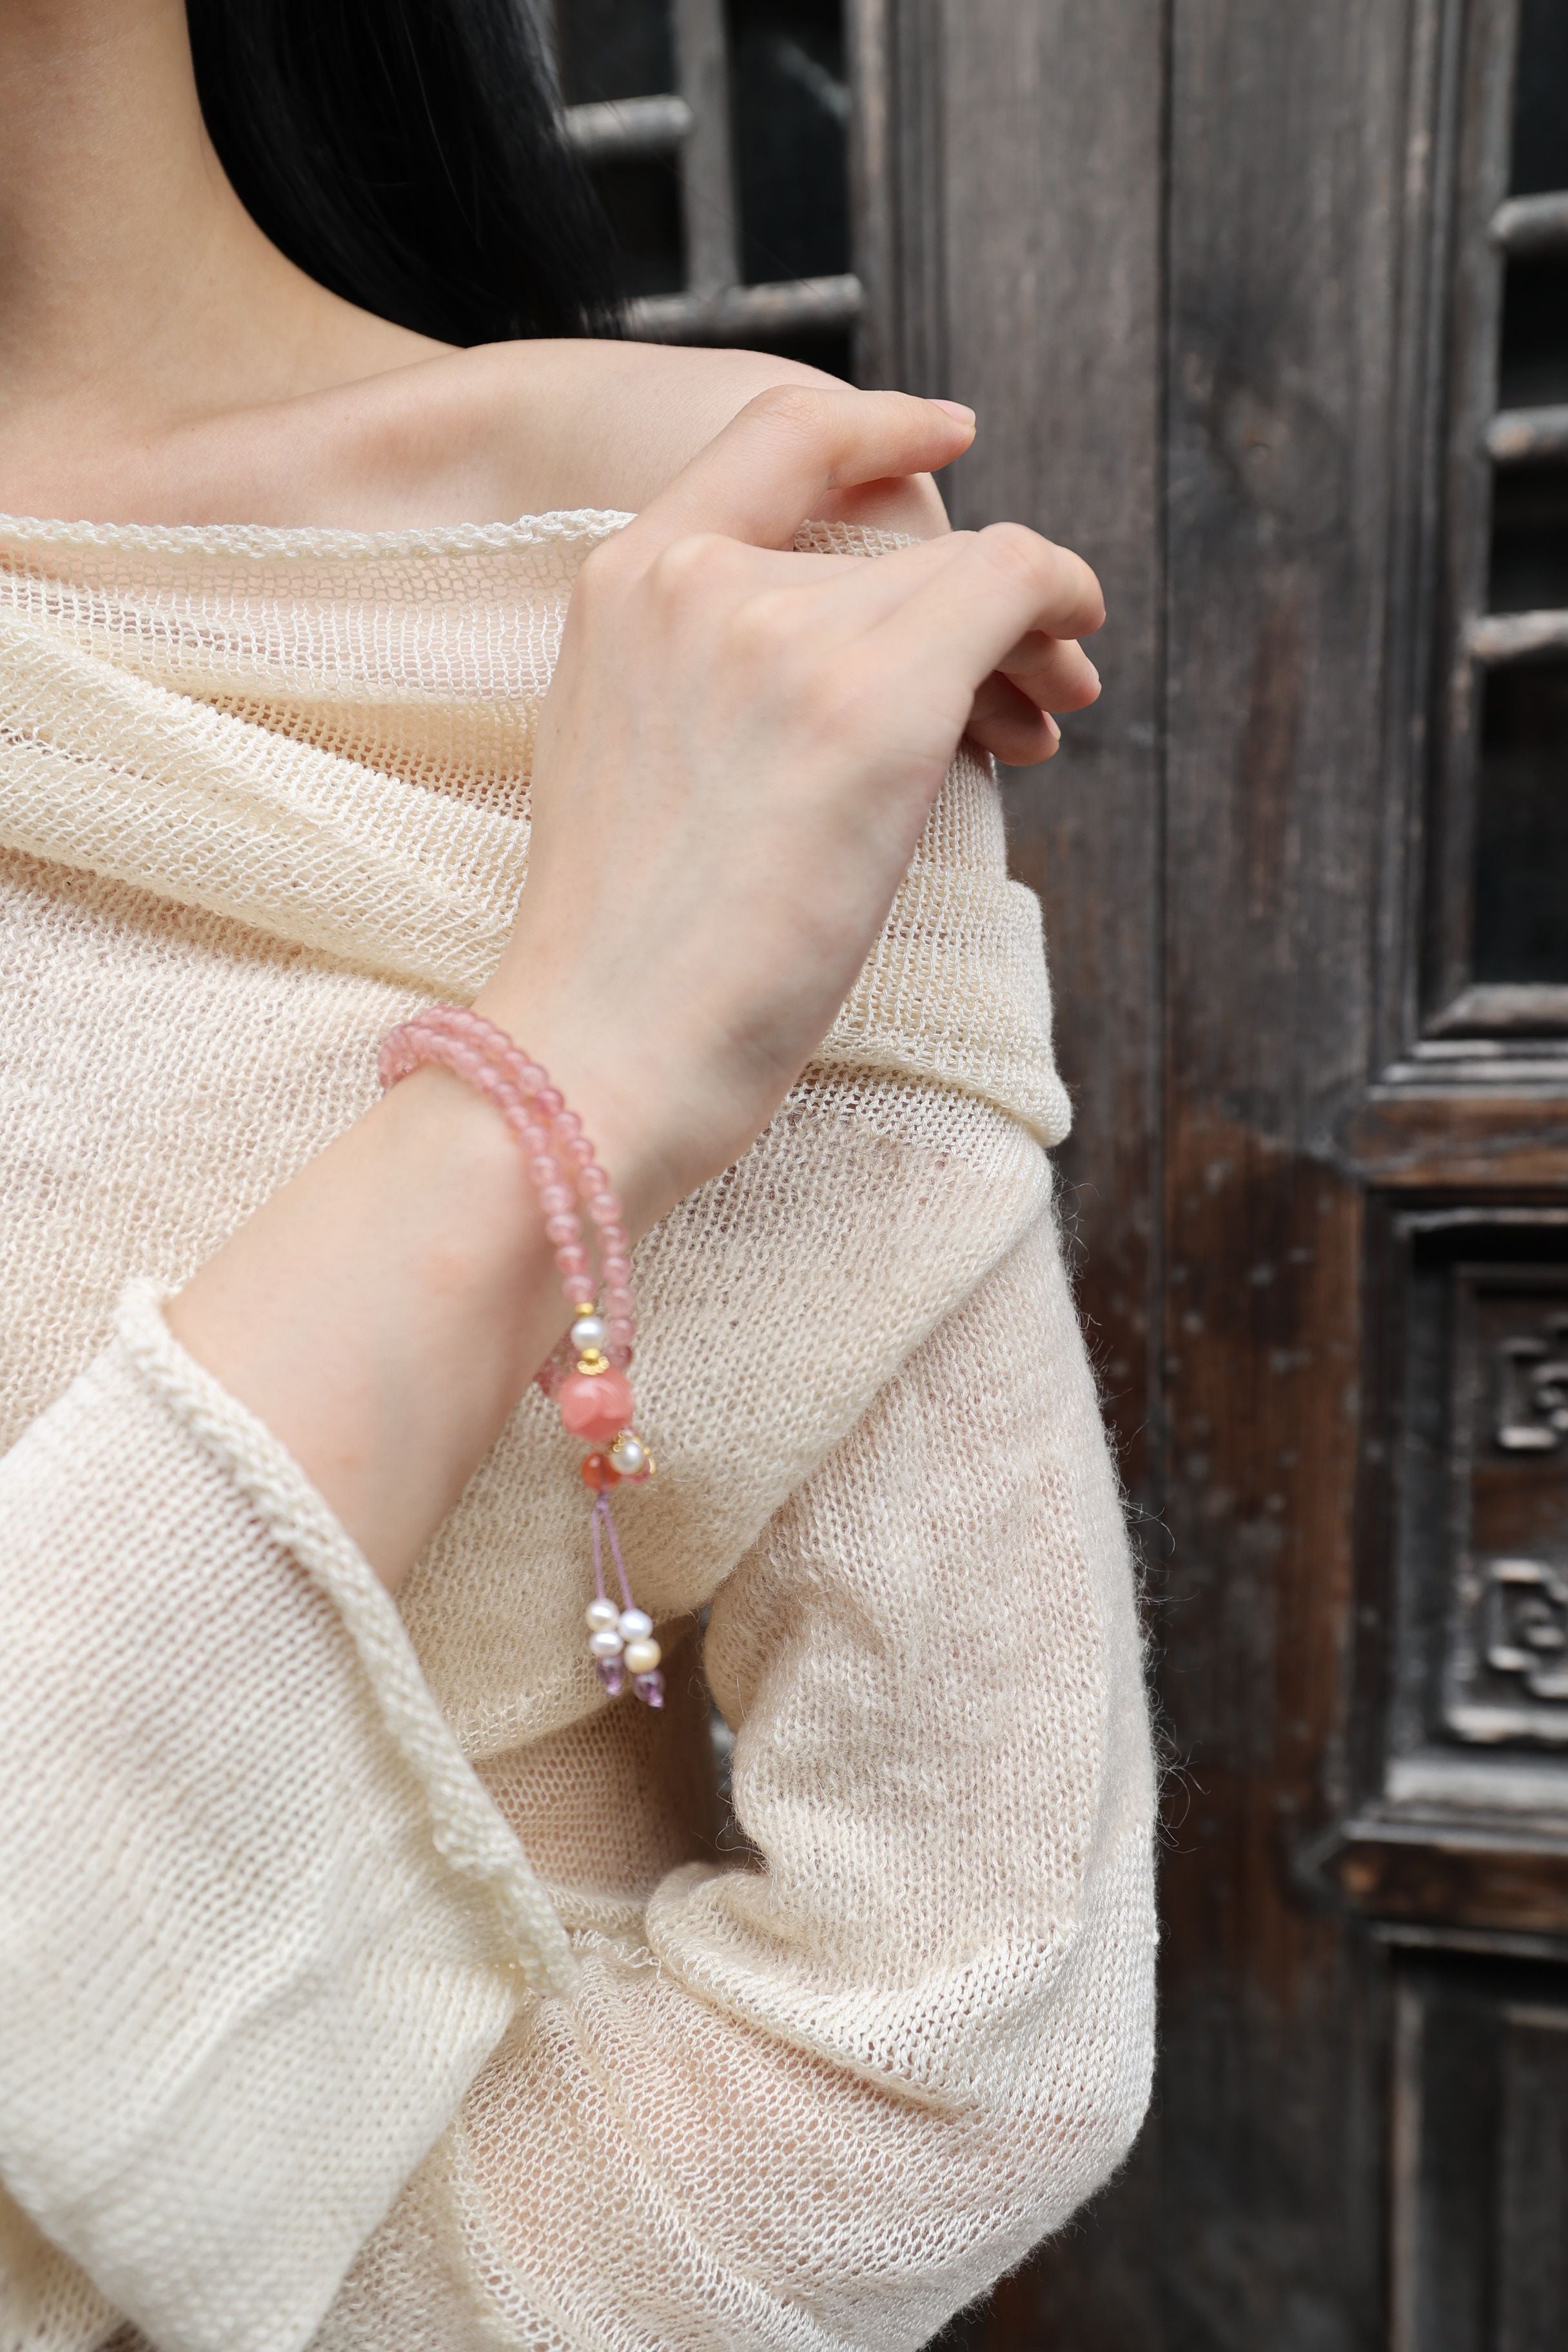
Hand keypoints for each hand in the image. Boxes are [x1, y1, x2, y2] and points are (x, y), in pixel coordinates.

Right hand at [480, 385, 1104, 1232]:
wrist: (605, 1047)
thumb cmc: (623, 951)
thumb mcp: (626, 757)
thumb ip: (700, 673)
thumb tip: (846, 663)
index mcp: (618, 587)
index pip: (769, 436)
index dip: (874, 424)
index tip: (945, 441)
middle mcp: (696, 580)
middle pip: (895, 529)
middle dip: (972, 591)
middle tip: (1029, 673)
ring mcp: (781, 632)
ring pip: (961, 569)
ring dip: (1024, 629)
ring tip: (1048, 711)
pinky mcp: (870, 700)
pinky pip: (1012, 585)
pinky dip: (1061, 609)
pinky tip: (1072, 660)